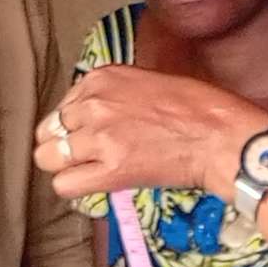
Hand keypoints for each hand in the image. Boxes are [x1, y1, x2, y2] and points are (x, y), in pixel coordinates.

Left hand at [36, 66, 261, 200]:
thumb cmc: (197, 109)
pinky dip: (74, 188)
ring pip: (48, 159)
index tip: (93, 135)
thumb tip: (93, 118)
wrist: (220, 136)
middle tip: (84, 158)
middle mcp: (94, 103)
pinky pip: (64, 185)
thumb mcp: (146, 82)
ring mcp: (99, 136)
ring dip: (65, 168)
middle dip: (61, 147)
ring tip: (89, 172)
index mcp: (101, 77)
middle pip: (47, 132)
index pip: (62, 107)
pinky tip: (94, 185)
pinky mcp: (110, 168)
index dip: (73, 126)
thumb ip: (112, 96)